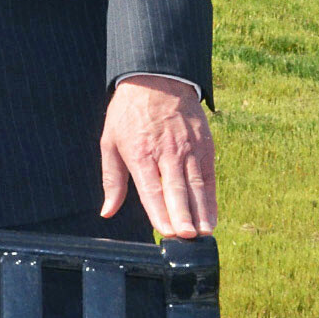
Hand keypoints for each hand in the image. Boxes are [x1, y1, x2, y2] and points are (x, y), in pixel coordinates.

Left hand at [101, 75, 216, 239]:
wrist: (157, 80)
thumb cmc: (128, 114)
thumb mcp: (110, 141)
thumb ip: (112, 179)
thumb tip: (107, 211)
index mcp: (139, 152)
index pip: (150, 188)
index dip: (158, 211)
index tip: (165, 231)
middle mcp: (166, 152)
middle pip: (175, 188)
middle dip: (182, 215)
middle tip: (186, 237)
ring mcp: (188, 149)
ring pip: (196, 185)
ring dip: (200, 212)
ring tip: (202, 233)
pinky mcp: (204, 146)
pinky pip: (209, 177)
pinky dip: (210, 199)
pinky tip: (210, 217)